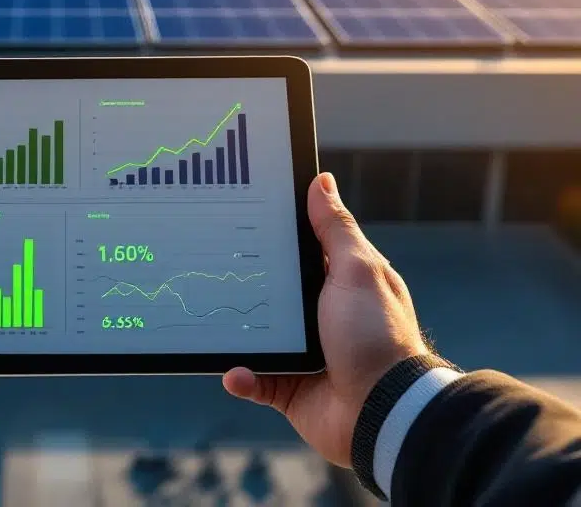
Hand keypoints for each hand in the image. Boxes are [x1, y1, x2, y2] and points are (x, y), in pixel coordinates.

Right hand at [223, 172, 428, 466]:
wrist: (383, 411)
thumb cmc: (376, 336)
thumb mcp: (356, 270)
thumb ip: (335, 228)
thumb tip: (321, 181)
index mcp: (338, 283)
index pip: (299, 250)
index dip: (273, 233)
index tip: (238, 216)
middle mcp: (319, 316)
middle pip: (270, 291)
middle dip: (243, 283)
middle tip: (210, 266)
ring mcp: (303, 352)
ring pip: (255, 334)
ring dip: (236, 333)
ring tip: (212, 322)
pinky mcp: (290, 388)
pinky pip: (255, 380)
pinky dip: (242, 377)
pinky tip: (235, 372)